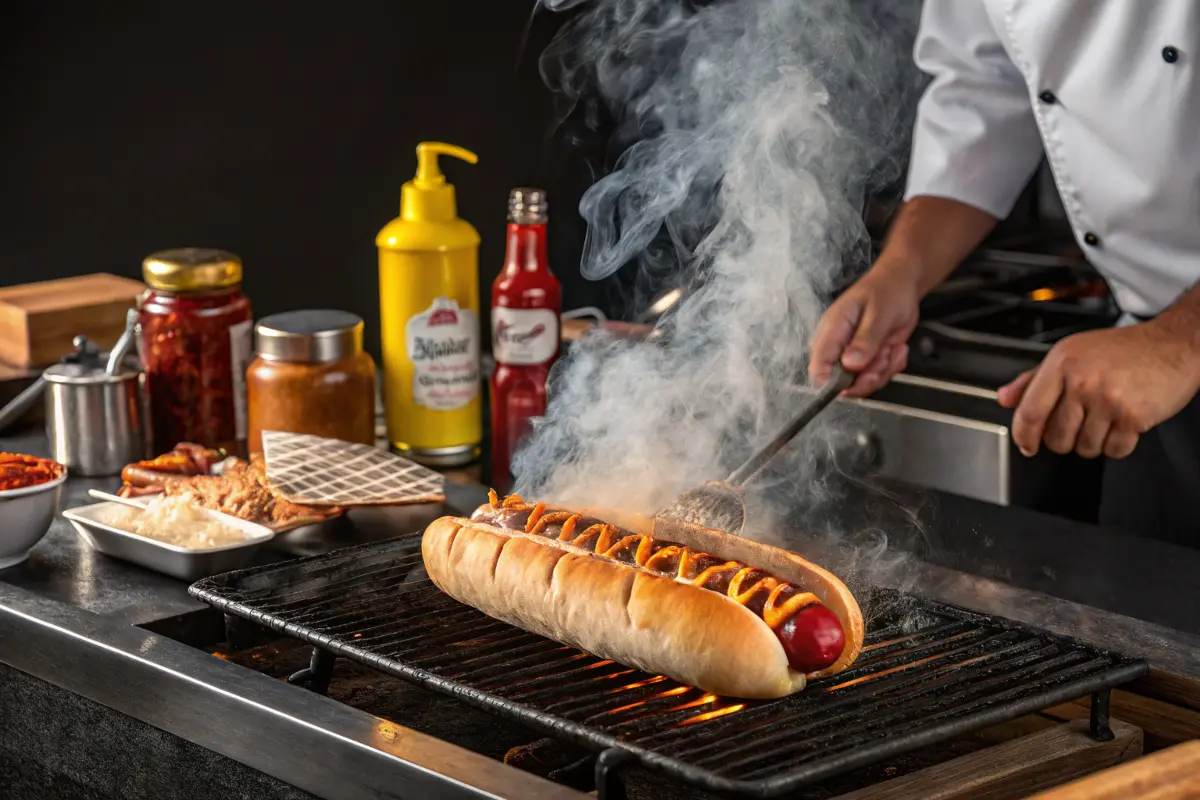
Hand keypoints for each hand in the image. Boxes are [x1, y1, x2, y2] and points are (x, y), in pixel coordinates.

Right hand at [809, 264, 919, 395]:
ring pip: (863, 383)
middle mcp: (837, 348)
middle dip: (868, 377)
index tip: (858, 380)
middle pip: (842, 383)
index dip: (834, 384)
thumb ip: (865, 340)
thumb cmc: (886, 291)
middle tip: (885, 357)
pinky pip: (877, 377)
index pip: (818, 369)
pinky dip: (892, 366)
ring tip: (892, 347)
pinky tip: (896, 347)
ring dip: (883, 370)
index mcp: (831, 333)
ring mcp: (853, 356)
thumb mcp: (878, 314)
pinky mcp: (868, 360)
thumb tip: (850, 364)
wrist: (901, 284)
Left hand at [997, 320, 1199, 458]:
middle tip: (1077, 425)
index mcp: (1062, 363)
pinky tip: (1121, 424)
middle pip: (1055, 438)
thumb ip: (1033, 379)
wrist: (1174, 344)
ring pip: (1084, 448)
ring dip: (1092, 442)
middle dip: (1063, 440)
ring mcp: (1108, 399)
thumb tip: (1004, 398)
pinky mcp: (1133, 416)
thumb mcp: (1071, 354)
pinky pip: (1113, 451)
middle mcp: (1082, 380)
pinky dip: (1116, 445)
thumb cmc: (1122, 349)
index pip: (1029, 412)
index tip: (1026, 445)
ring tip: (1103, 419)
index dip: (1023, 436)